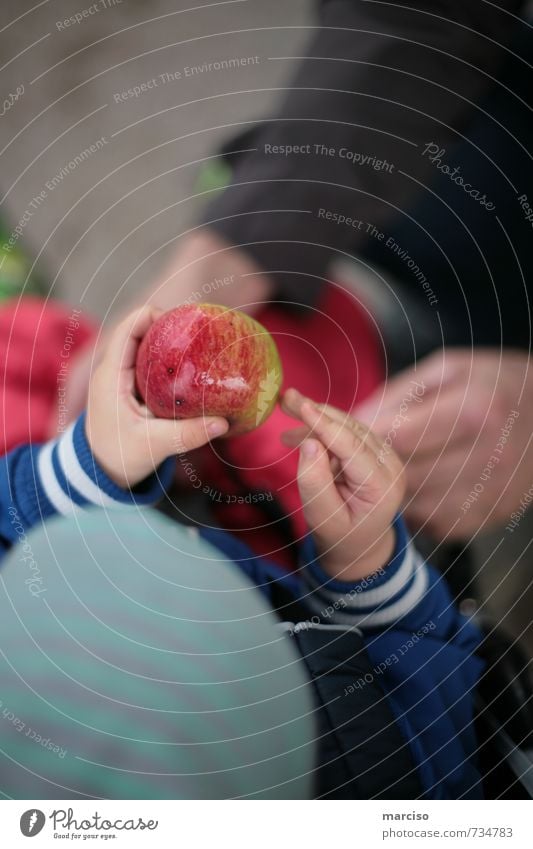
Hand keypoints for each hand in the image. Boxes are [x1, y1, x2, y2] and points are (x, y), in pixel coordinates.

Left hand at [51, 229, 273, 435]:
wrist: (99, 472)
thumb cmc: (117, 457)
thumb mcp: (152, 446)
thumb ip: (186, 434)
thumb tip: (221, 423)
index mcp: (111, 376)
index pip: (128, 329)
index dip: (153, 316)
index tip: (184, 323)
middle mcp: (115, 370)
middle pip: (141, 331)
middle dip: (170, 328)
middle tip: (201, 335)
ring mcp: (124, 378)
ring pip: (148, 347)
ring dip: (171, 344)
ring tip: (202, 347)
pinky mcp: (133, 388)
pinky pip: (152, 364)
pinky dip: (171, 361)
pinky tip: (193, 368)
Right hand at [282, 388, 405, 581]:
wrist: (359, 547)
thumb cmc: (340, 538)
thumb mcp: (322, 520)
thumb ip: (315, 484)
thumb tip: (309, 443)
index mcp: (383, 486)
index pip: (352, 447)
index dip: (324, 424)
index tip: (300, 405)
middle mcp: (390, 466)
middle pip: (351, 429)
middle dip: (317, 412)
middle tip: (285, 398)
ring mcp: (385, 457)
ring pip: (348, 426)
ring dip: (316, 418)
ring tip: (285, 417)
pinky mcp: (374, 452)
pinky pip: (347, 432)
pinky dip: (321, 429)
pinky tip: (298, 435)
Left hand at [355, 348, 531, 539]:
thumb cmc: (493, 384)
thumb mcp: (448, 370)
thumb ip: (397, 396)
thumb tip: (350, 423)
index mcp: (475, 411)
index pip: (397, 438)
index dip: (360, 438)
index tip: (339, 432)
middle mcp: (488, 456)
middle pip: (404, 475)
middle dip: (370, 467)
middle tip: (352, 456)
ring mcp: (492, 491)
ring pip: (415, 505)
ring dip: (390, 492)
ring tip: (383, 471)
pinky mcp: (490, 515)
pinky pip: (435, 523)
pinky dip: (417, 509)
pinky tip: (416, 487)